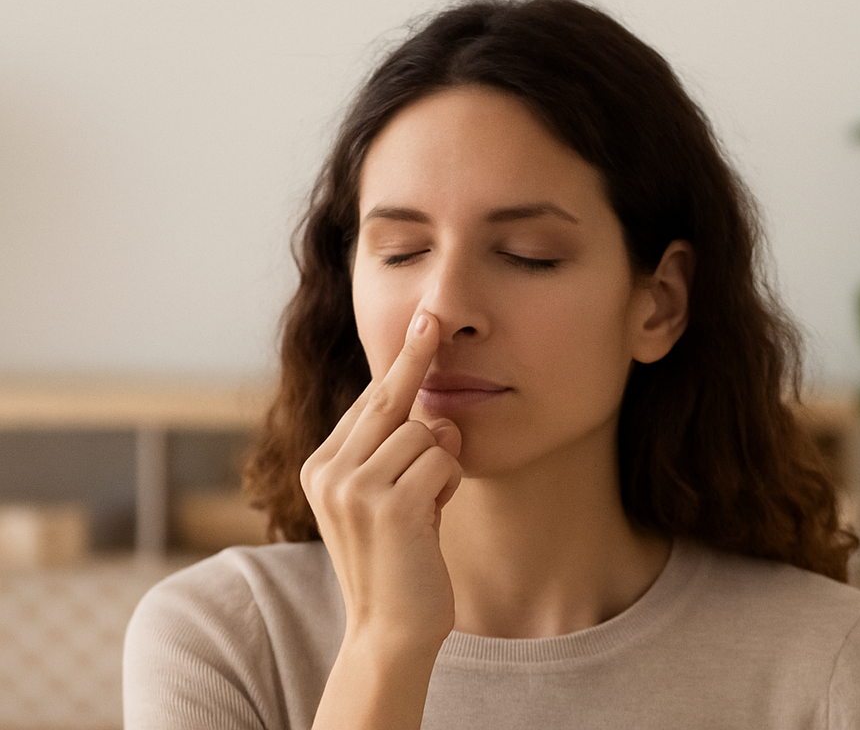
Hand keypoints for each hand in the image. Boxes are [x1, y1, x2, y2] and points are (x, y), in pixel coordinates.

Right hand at [300, 311, 462, 653]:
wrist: (390, 630)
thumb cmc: (395, 556)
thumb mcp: (378, 495)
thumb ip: (387, 449)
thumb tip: (425, 396)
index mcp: (320, 465)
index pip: (367, 401)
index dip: (399, 364)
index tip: (420, 322)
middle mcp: (329, 471)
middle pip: (387, 397)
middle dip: (415, 358)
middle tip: (432, 318)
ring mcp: (354, 488)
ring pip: (424, 431)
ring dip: (441, 461)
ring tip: (429, 501)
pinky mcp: (387, 506)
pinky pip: (440, 459)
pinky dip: (449, 482)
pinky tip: (435, 514)